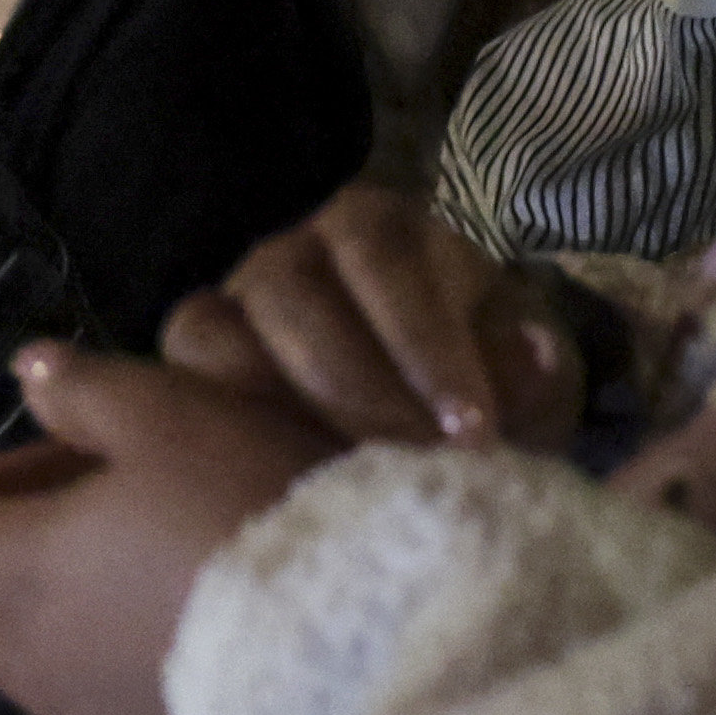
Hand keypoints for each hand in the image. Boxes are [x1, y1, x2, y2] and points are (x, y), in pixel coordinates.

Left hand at [0, 344, 346, 714]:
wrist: (369, 667)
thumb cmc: (254, 517)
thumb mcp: (177, 416)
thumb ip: (87, 391)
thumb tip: (28, 370)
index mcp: (16, 573)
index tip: (56, 465)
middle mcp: (29, 668)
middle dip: (20, 557)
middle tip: (119, 518)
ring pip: (40, 672)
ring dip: (73, 626)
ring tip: (171, 588)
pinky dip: (129, 691)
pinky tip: (213, 658)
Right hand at [158, 185, 582, 452]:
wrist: (427, 419)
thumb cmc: (478, 383)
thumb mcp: (523, 375)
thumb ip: (528, 371)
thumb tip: (533, 354)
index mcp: (379, 228)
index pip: (387, 261)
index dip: (424, 345)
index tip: (470, 431)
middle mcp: (293, 250)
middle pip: (293, 297)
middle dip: (358, 393)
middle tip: (412, 470)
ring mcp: (232, 302)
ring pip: (215, 334)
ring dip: (280, 414)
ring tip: (345, 485)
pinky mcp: (195, 362)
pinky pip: (182, 382)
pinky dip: (224, 430)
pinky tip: (281, 486)